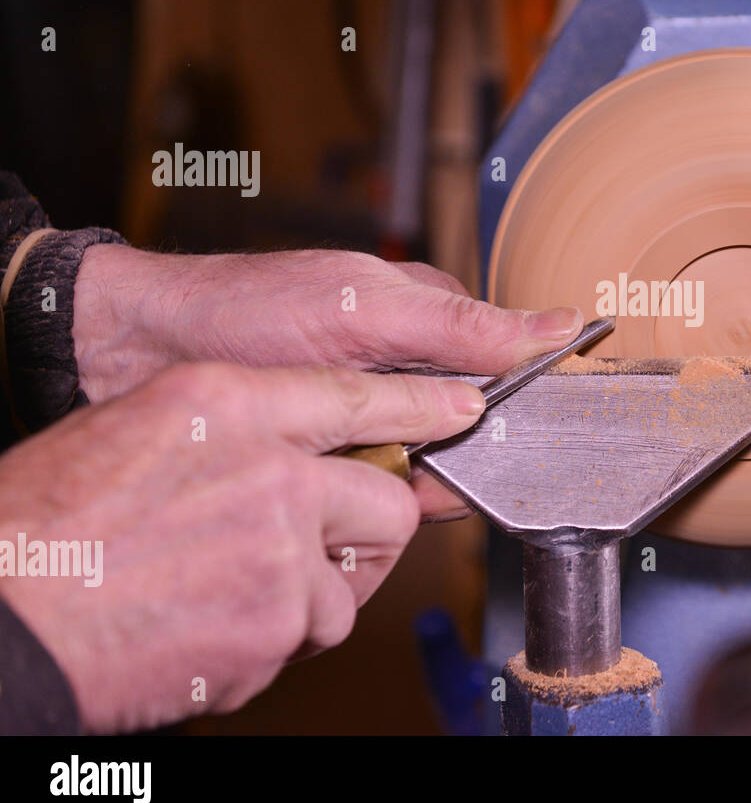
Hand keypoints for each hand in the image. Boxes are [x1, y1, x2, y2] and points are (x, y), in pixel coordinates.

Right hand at [0, 361, 484, 732]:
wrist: (7, 609)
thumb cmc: (52, 520)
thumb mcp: (141, 429)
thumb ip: (237, 430)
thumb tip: (306, 449)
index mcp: (229, 403)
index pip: (356, 396)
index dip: (422, 407)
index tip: (465, 410)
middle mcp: (270, 467)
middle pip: (386, 499)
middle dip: (367, 531)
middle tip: (319, 548)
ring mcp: (281, 546)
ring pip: (353, 580)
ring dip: (310, 597)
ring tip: (230, 595)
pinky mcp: (279, 620)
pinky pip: (312, 632)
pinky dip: (273, 641)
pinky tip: (211, 627)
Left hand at [71, 246, 581, 519]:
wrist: (139, 349)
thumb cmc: (247, 309)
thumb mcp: (368, 311)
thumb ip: (463, 327)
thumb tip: (559, 325)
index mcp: (425, 312)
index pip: (505, 358)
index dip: (522, 397)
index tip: (529, 431)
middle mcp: (405, 358)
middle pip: (472, 416)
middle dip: (463, 446)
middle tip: (426, 457)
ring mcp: (370, 402)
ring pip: (431, 453)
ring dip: (419, 473)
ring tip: (384, 472)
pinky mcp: (337, 441)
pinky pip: (385, 477)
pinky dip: (382, 489)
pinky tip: (368, 493)